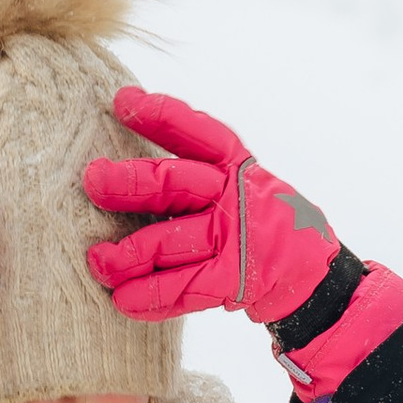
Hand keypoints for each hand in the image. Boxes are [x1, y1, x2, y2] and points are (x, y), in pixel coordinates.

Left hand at [83, 90, 342, 328]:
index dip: (157, 115)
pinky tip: (122, 300)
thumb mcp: (240, 183)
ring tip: (98, 261)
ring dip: (127, 255)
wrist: (309, 270)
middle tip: (92, 181)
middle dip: (128, 183)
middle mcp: (234, 196)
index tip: (121, 102)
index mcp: (235, 165)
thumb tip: (126, 164)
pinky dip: (149, 297)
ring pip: (167, 242)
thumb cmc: (256, 221)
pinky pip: (182, 290)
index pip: (194, 131)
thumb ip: (195, 173)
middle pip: (172, 184)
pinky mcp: (233, 280)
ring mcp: (234, 239)